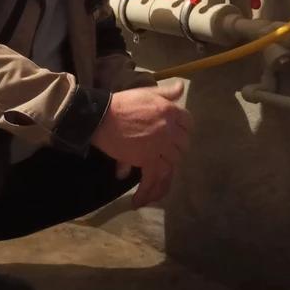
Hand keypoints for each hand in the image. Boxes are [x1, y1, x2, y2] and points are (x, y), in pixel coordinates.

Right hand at [91, 80, 190, 207]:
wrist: (102, 116)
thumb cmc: (123, 103)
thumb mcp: (147, 93)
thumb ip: (166, 93)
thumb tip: (182, 88)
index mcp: (170, 112)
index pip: (188, 123)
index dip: (184, 131)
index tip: (176, 136)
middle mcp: (169, 130)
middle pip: (182, 147)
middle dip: (174, 153)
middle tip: (163, 158)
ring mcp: (159, 146)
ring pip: (170, 165)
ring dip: (163, 174)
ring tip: (154, 186)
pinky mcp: (146, 159)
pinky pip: (152, 178)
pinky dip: (147, 191)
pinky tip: (139, 201)